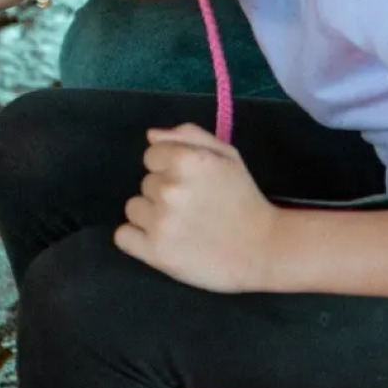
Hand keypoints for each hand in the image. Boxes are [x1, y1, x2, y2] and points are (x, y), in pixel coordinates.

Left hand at [114, 124, 278, 293]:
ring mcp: (161, 221)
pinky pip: (123, 236)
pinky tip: (162, 240)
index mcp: (186, 160)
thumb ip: (188, 136)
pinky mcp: (156, 251)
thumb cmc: (243, 198)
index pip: (151, 156)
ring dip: (151, 216)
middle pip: (145, 184)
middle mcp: (169, 188)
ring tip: (181, 226)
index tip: (190, 183)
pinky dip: (137, 238)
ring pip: (134, 208)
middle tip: (193, 208)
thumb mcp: (226, 155)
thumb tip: (151, 135)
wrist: (264, 248)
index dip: (169, 168)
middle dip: (164, 193)